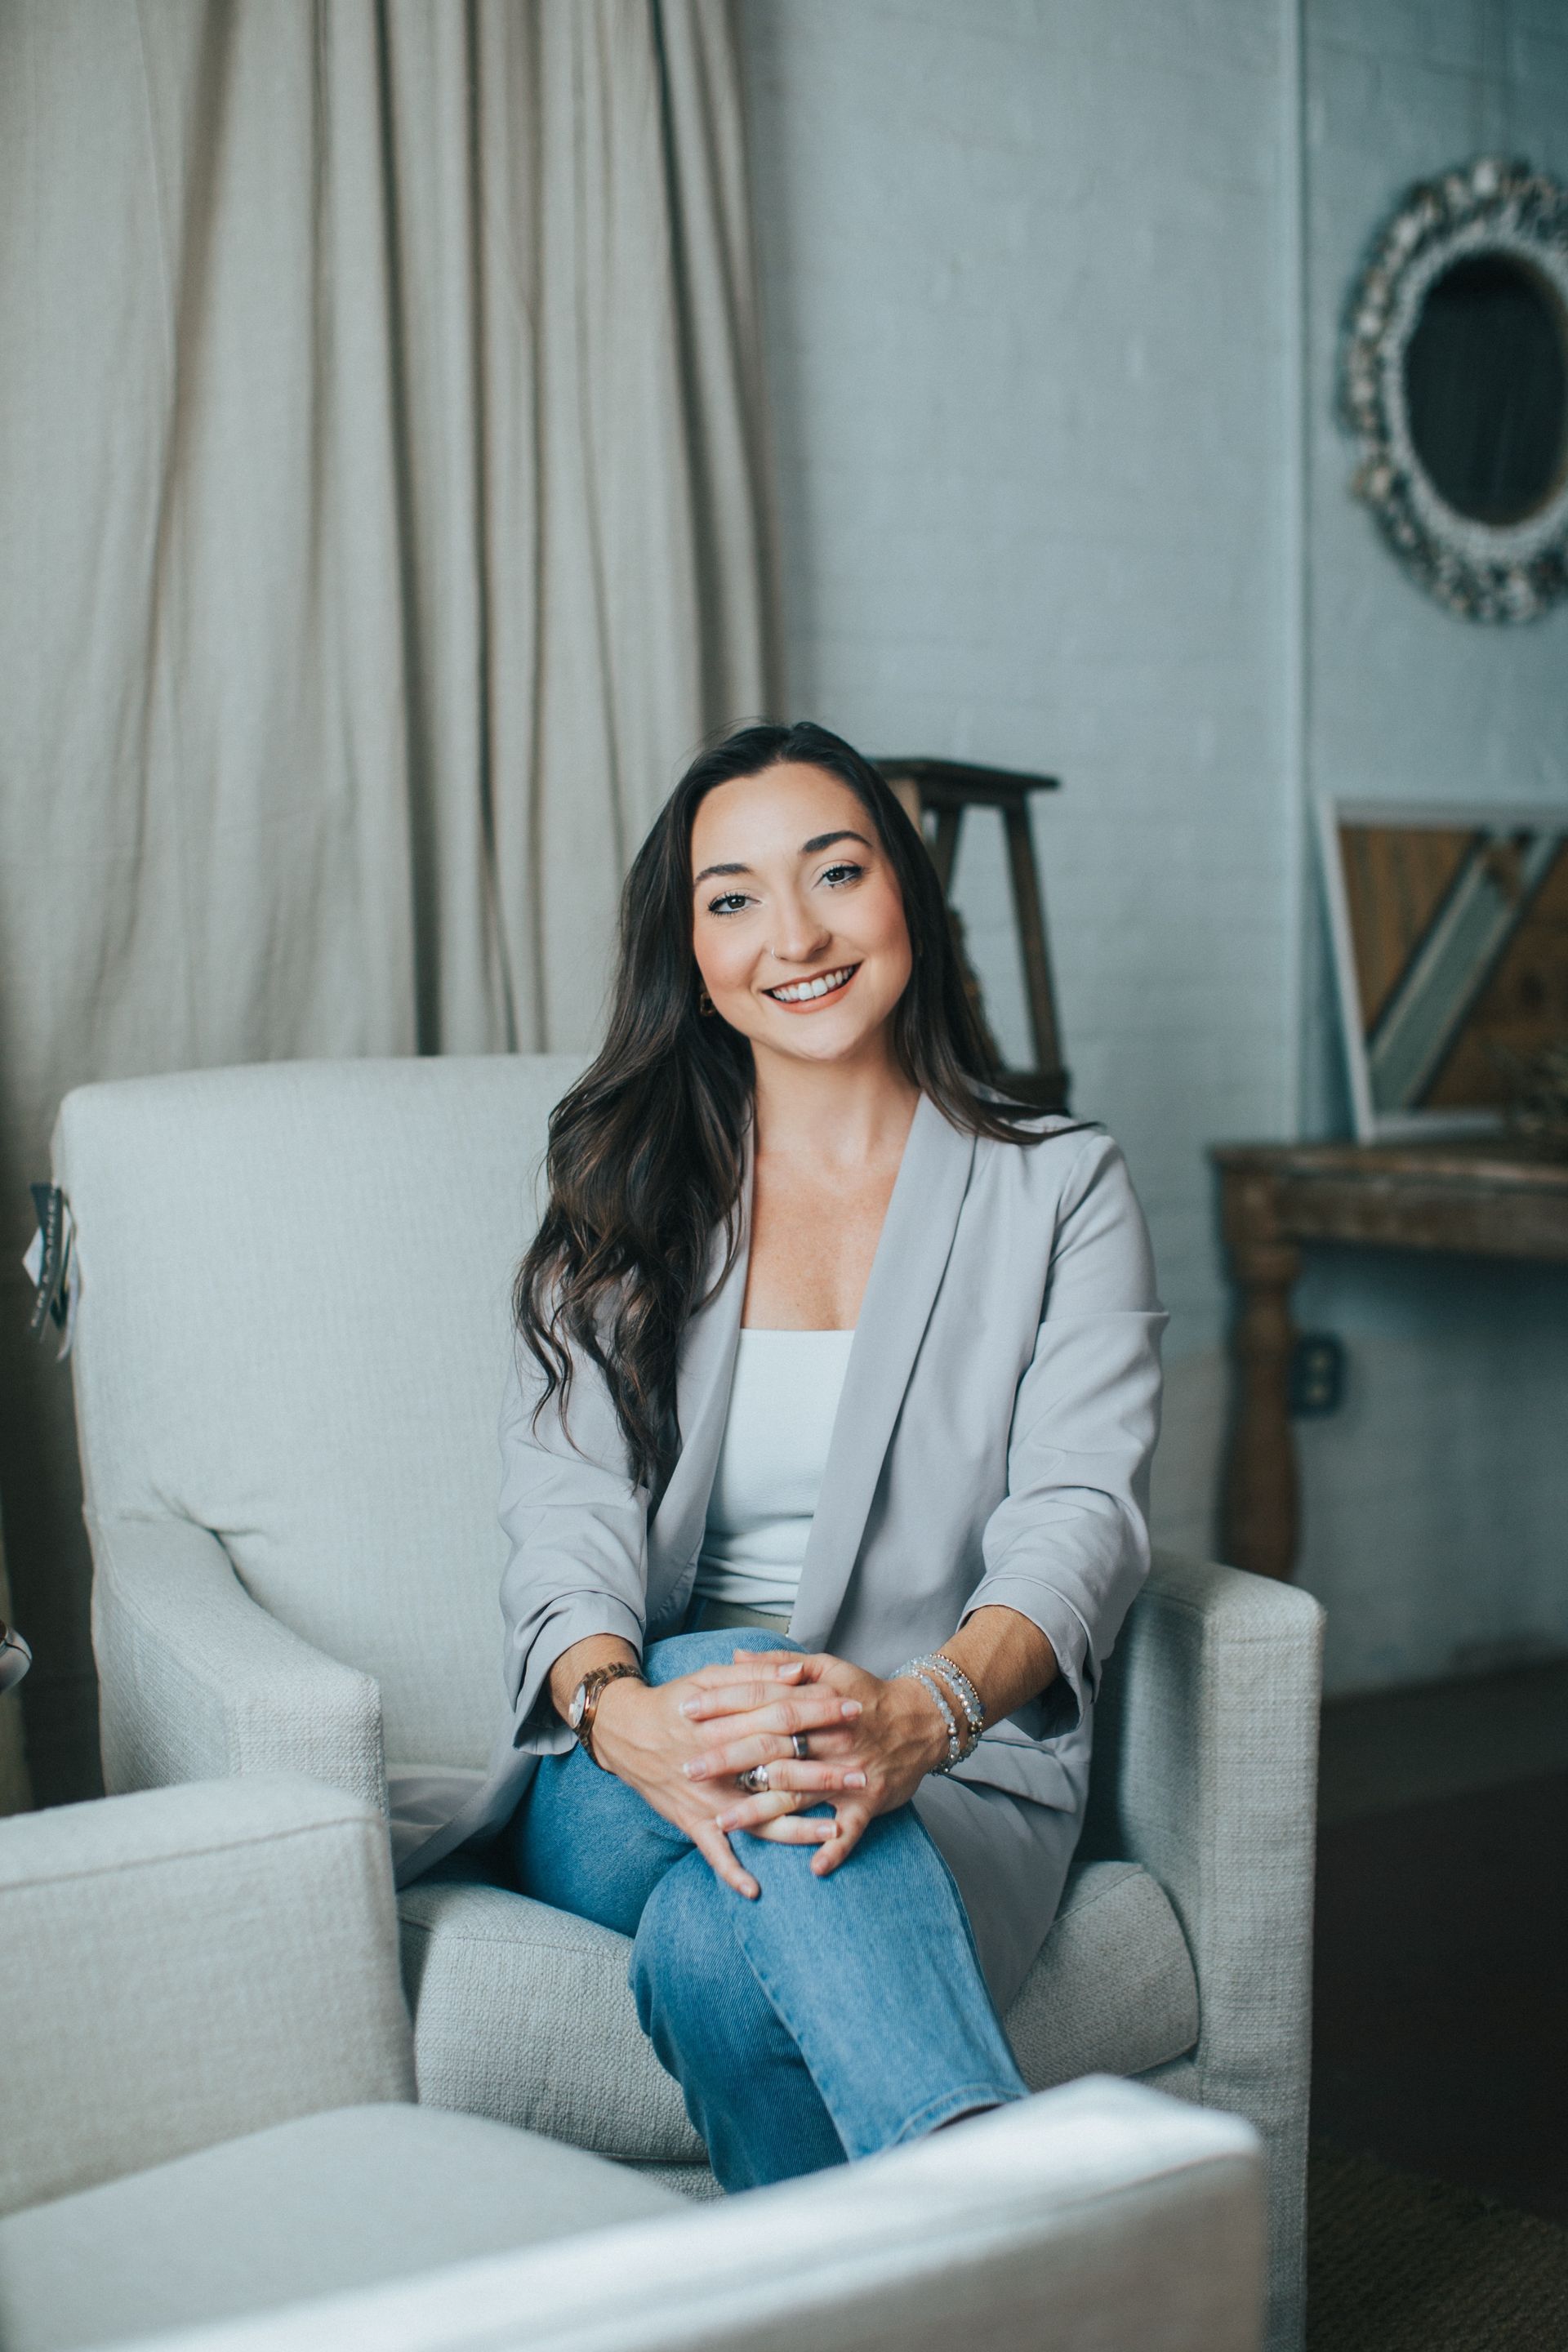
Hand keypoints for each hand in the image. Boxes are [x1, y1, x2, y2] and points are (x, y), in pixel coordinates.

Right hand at [589, 1662, 868, 1899]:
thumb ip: (755, 1676)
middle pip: (778, 1767)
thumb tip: (799, 1671)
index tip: (854, 1711)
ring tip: (835, 1828)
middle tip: (862, 1774)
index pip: (782, 1717)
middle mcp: (718, 1764)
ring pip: (757, 1816)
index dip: (819, 1713)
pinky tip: (754, 1889)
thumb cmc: (673, 1702)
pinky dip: (730, 1872)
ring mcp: (705, 1797)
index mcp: (725, 1723)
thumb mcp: (709, 1678)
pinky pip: (712, 1852)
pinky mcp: (690, 1820)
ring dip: (796, 1827)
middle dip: (823, 1772)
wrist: (624, 1732)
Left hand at [678, 1650, 950, 1875]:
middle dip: (729, 1761)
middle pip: (772, 1750)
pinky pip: (851, 1830)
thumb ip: (779, 1664)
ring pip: (798, 1794)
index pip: (762, 1703)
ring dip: (760, 1811)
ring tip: (722, 1822)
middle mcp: (829, 1740)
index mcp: (816, 1705)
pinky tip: (813, 1867)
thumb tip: (736, 1655)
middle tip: (689, 1769)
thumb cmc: (868, 1694)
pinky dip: (834, 1849)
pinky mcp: (869, 1802)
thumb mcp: (828, 1668)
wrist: (923, 1719)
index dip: (724, 1708)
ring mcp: (849, 1773)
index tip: (688, 1713)